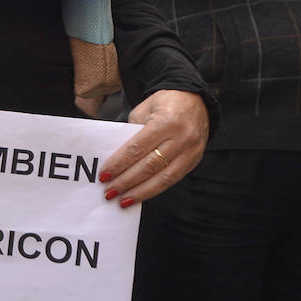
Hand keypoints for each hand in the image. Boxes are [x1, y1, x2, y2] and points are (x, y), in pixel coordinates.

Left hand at [99, 89, 208, 207]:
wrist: (195, 100)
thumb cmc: (164, 103)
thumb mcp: (144, 109)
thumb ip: (132, 132)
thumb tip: (117, 159)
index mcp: (166, 122)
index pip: (137, 148)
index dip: (119, 164)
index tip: (104, 175)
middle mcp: (181, 138)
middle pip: (149, 166)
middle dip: (127, 181)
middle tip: (109, 192)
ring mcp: (191, 151)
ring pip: (163, 178)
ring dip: (141, 192)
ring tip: (123, 200)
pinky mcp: (195, 160)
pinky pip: (173, 179)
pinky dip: (155, 189)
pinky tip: (141, 194)